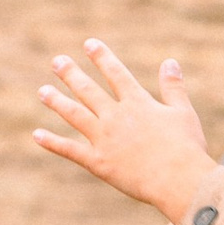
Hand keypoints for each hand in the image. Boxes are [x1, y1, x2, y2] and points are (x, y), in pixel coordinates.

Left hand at [34, 42, 220, 224]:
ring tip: (43, 91)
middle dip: (71, 74)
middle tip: (57, 61)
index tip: (89, 44)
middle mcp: (116, 116)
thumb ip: (173, 87)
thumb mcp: (183, 112)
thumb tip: (169, 61)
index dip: (102, 57)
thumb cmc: (186, 148)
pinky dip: (53, 142)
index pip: (115, 73)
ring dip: (57, 101)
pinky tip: (37, 135)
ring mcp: (104, 138)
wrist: (178, 180)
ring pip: (75, 115)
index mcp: (137, 102)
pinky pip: (70, 150)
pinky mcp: (98, 162)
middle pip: (88, 90)